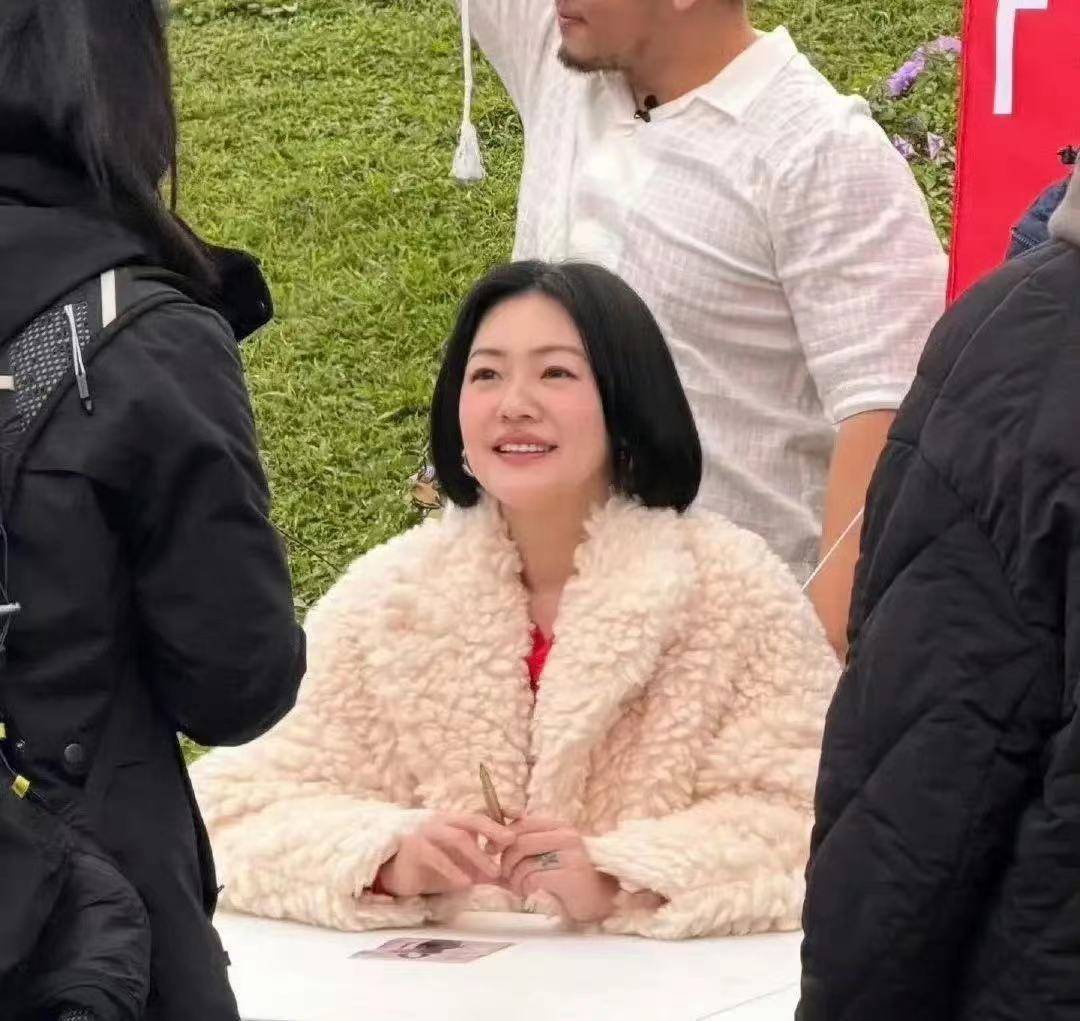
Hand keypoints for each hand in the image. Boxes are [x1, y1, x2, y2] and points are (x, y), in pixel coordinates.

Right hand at [376, 813, 514, 897]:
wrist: (400, 875)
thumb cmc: (436, 868)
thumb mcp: (467, 869)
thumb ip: (489, 871)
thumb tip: (519, 882)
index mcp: (458, 821)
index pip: (483, 811)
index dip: (503, 810)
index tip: (523, 815)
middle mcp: (445, 821)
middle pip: (473, 818)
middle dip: (494, 828)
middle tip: (511, 842)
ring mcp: (429, 832)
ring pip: (457, 837)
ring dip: (477, 854)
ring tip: (494, 873)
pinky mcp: (414, 847)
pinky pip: (435, 855)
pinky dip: (452, 868)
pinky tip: (465, 882)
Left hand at [499, 816, 618, 923]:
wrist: (603, 900)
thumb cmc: (574, 877)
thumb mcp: (554, 853)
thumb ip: (533, 844)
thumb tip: (496, 842)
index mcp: (561, 827)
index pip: (523, 823)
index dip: (502, 836)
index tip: (492, 850)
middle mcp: (567, 836)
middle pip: (519, 842)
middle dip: (505, 861)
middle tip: (505, 876)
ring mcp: (570, 855)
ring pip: (524, 862)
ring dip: (514, 879)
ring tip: (518, 888)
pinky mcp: (569, 876)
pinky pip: (533, 878)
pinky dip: (524, 888)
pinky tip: (528, 893)